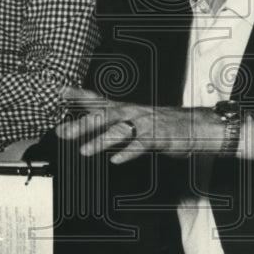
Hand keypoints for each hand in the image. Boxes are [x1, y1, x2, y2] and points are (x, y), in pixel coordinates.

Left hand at [56, 86, 223, 163]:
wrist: (193, 125)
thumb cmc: (158, 123)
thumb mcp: (131, 116)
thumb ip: (108, 117)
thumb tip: (81, 122)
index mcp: (123, 108)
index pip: (97, 99)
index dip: (79, 95)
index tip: (61, 92)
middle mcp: (131, 112)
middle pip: (102, 116)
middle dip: (81, 124)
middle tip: (62, 133)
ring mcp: (144, 124)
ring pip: (119, 130)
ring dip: (100, 141)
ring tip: (84, 151)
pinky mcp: (157, 137)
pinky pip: (141, 145)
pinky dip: (128, 152)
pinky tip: (117, 160)